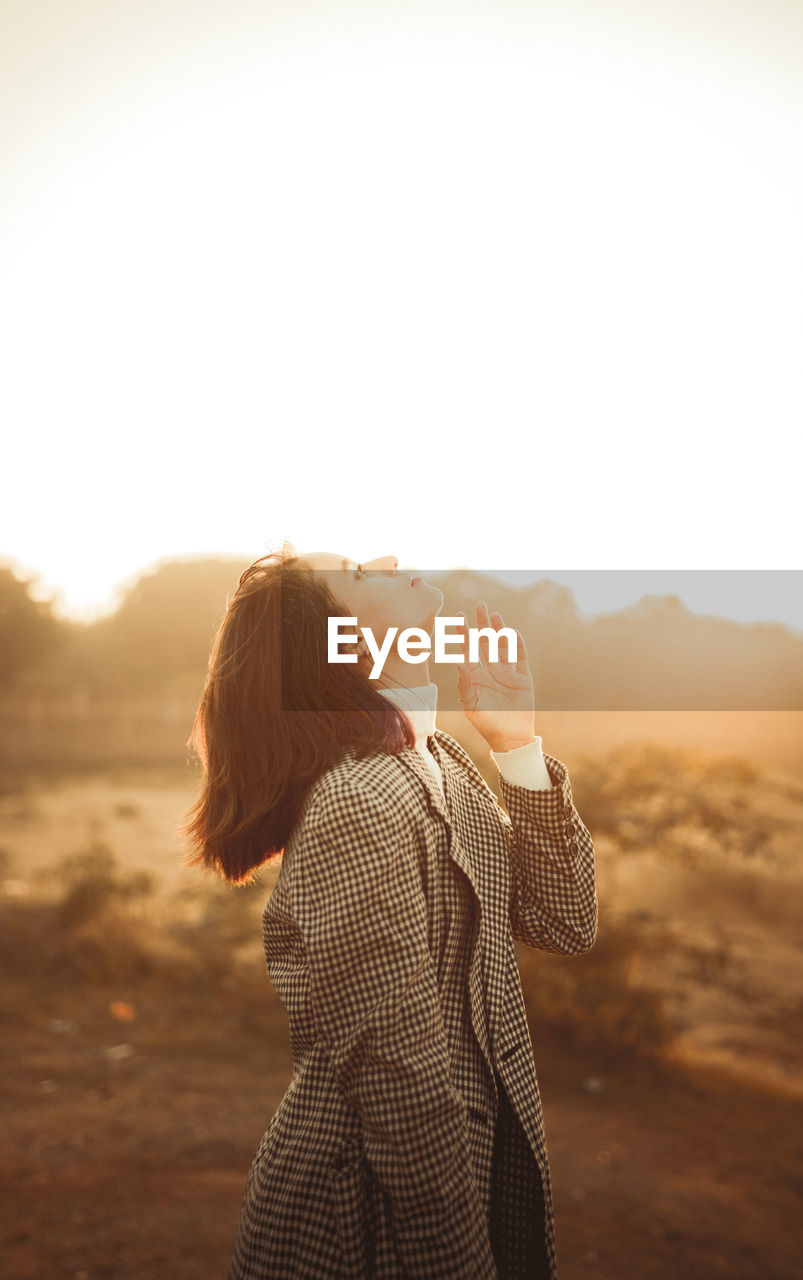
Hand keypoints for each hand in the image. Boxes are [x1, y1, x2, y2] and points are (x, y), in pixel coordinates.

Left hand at [454, 602, 536, 751]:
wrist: (511, 738)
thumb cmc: (486, 724)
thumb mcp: (471, 706)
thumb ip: (464, 684)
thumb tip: (456, 661)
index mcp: (475, 676)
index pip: (467, 650)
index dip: (463, 633)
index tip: (457, 617)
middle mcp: (490, 670)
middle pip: (485, 641)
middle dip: (481, 623)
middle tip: (479, 604)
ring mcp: (507, 672)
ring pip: (502, 645)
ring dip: (499, 629)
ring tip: (494, 614)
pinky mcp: (523, 677)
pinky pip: (520, 657)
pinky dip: (517, 644)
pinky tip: (512, 632)